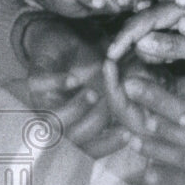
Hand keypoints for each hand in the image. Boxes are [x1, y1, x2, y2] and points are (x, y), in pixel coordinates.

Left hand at [20, 14, 127, 158]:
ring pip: (51, 117)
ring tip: (93, 93)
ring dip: (75, 108)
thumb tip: (149, 121)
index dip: (106, 146)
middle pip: (69, 138)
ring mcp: (43, 97)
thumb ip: (124, 105)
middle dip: (94, 124)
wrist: (64, 35)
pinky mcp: (34, 74)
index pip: (87, 149)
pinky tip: (73, 79)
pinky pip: (37, 85)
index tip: (127, 134)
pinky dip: (56, 83)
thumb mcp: (113, 85)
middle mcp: (56, 115)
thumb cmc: (93, 64)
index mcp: (74, 123)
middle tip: (111, 105)